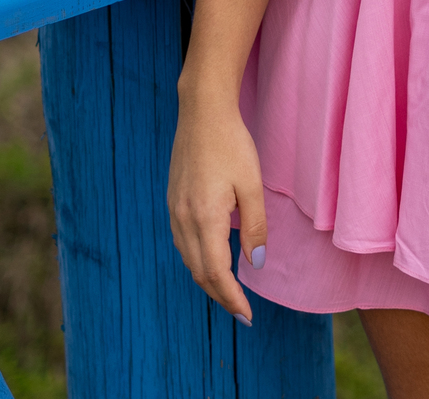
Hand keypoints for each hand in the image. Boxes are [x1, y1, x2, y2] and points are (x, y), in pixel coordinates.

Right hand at [168, 93, 265, 324]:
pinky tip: (212, 258)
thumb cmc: (231, 144)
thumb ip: (255, 227)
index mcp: (204, 218)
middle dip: (220, 296)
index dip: (231, 298)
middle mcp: (183, 220)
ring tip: (229, 291)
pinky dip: (198, 259)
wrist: (202, 112)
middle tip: (241, 312)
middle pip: (199, 272)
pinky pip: (182, 242)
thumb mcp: (252, 185)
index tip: (247, 316)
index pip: (215, 273)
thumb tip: (255, 265)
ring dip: (208, 279)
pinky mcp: (173, 202)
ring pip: (188, 259)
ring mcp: (174, 211)